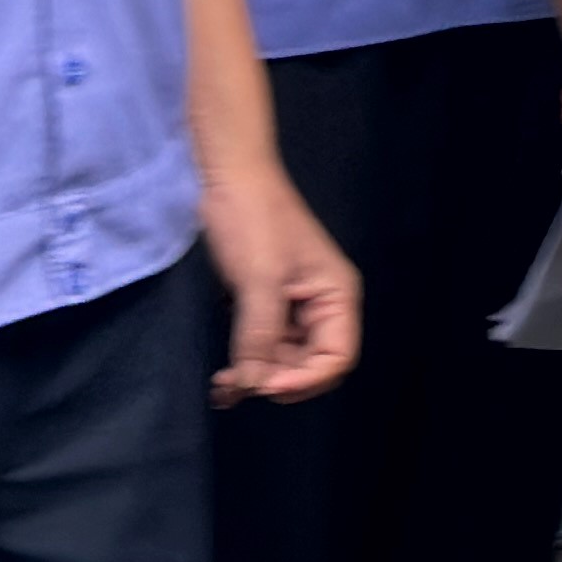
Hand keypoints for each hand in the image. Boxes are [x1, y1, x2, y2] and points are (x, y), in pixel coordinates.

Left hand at [204, 157, 359, 402]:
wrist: (228, 175)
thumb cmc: (253, 219)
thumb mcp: (259, 280)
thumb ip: (260, 335)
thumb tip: (254, 385)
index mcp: (336, 296)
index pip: (336, 357)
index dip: (306, 379)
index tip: (266, 386)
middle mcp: (321, 305)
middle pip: (310, 363)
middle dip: (278, 380)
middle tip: (239, 387)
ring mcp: (293, 305)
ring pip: (284, 358)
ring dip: (257, 375)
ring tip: (224, 386)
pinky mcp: (266, 302)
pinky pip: (263, 344)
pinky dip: (246, 362)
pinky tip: (225, 378)